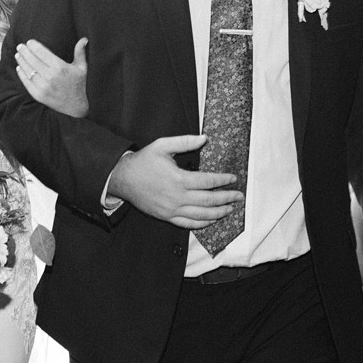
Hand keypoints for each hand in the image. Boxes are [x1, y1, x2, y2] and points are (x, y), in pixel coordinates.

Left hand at [15, 38, 88, 117]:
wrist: (76, 107)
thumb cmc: (79, 85)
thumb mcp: (82, 68)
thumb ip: (80, 52)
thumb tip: (84, 39)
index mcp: (60, 67)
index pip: (42, 52)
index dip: (34, 46)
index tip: (29, 42)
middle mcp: (50, 76)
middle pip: (32, 60)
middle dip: (24, 51)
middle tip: (20, 46)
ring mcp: (43, 86)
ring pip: (28, 70)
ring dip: (21, 61)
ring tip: (18, 55)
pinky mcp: (38, 95)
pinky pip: (26, 82)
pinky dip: (21, 74)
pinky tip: (19, 68)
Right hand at [105, 135, 241, 228]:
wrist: (123, 179)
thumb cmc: (143, 161)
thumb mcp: (162, 145)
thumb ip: (185, 141)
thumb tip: (204, 138)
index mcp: (179, 179)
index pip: (208, 181)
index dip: (223, 180)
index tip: (233, 179)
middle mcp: (177, 197)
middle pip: (209, 200)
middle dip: (226, 198)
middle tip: (239, 196)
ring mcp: (172, 209)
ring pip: (201, 215)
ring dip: (218, 213)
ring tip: (230, 209)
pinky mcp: (166, 217)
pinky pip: (188, 223)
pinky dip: (202, 223)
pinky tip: (211, 220)